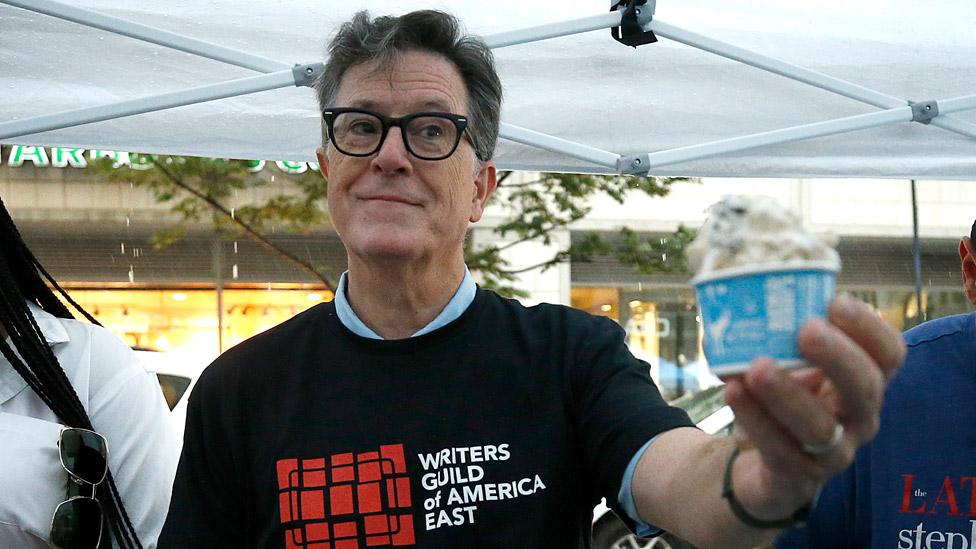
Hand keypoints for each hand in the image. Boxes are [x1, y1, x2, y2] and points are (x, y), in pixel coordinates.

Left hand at [722, 294, 905, 517]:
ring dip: (787, 393)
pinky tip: (732, 390)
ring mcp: (832, 453)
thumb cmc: (782, 402)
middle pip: (866, 388)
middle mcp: (858, 418)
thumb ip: (778, 334)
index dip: (870, 329)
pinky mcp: (798, 477)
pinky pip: (780, 450)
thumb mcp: (790, 365)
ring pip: (820, 427)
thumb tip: (739, 291)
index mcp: (862, 382)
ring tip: (756, 366)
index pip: (889, 355)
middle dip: (838, 357)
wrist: (762, 466)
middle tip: (806, 330)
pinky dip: (755, 418)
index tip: (836, 302)